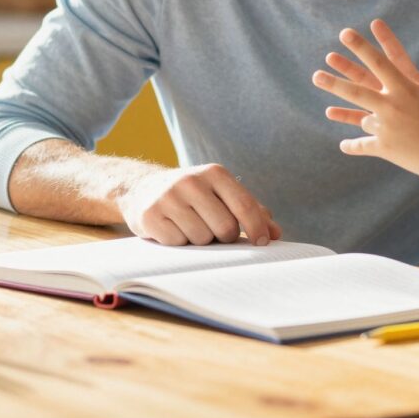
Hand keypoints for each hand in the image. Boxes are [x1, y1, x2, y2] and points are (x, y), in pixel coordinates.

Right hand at [116, 164, 281, 246]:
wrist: (143, 189)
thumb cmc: (194, 196)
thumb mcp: (222, 194)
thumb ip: (250, 210)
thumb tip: (275, 233)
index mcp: (215, 173)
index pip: (244, 205)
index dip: (257, 228)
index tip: (263, 243)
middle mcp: (191, 181)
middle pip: (225, 228)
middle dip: (224, 237)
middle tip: (214, 230)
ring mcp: (168, 198)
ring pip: (202, 239)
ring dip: (200, 241)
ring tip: (190, 226)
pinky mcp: (150, 215)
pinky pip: (178, 243)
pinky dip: (179, 243)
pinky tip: (172, 229)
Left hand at [312, 19, 418, 181]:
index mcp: (407, 89)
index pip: (379, 62)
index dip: (362, 46)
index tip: (345, 34)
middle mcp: (393, 107)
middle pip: (357, 91)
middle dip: (335, 82)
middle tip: (316, 75)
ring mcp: (387, 129)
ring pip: (362, 119)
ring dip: (346, 116)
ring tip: (328, 111)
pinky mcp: (386, 148)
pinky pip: (365, 145)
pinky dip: (354, 146)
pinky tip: (343, 145)